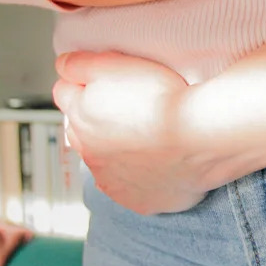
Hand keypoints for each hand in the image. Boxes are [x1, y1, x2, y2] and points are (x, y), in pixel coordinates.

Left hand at [52, 51, 208, 214]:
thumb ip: (79, 65)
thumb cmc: (165, 101)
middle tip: (130, 106)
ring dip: (119, 149)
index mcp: (81, 119)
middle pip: (83, 131)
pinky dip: (142, 176)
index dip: (86, 82)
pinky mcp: (139, 201)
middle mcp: (91, 156)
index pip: (65, 94)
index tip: (107, 79)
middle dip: (98, 119)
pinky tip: (159, 161)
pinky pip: (133, 188)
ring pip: (107, 162)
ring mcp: (115, 183)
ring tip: (149, 134)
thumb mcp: (114, 64)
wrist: (202, 137)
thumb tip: (62, 67)